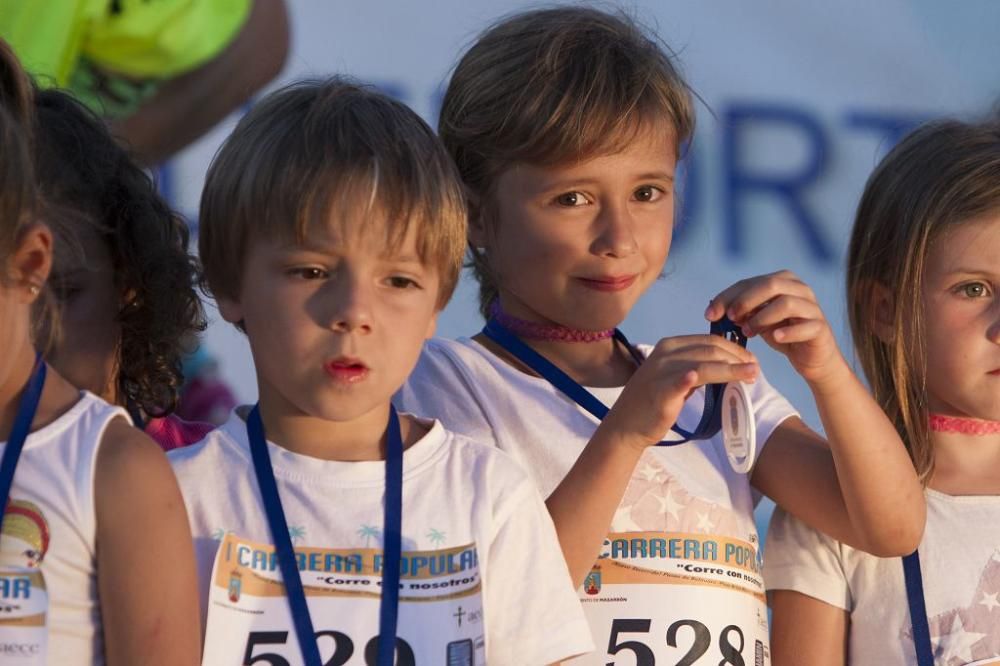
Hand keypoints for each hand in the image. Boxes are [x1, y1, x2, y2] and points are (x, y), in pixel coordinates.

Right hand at [603, 334, 758, 447]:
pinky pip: (679, 382)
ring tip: (752, 375)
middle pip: (710, 349)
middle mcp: (665, 353)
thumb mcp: (675, 376)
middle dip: (738, 358)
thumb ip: (697, 367)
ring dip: (731, 369)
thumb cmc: (654, 401)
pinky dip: (689, 378)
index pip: (709, 340)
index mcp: (670, 346)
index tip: (751, 361)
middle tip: (756, 371)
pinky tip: (698, 378)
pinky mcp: (660, 392)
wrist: (627, 424)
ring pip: (704, 364)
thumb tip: (729, 365)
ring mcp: (661, 371)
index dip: (735, 349)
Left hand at [705, 270, 845, 385]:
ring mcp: (812, 307)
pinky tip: (775, 337)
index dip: (728, 296)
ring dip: (762, 317)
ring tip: (748, 332)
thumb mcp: (757, 320)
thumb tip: (716, 311)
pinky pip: (805, 326)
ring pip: (786, 303)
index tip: (710, 314)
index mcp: (783, 281)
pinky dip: (787, 331)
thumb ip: (741, 312)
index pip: (750, 282)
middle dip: (745, 301)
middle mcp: (800, 289)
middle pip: (770, 285)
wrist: (811, 356)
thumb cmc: (781, 332)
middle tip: (731, 317)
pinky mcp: (820, 327)